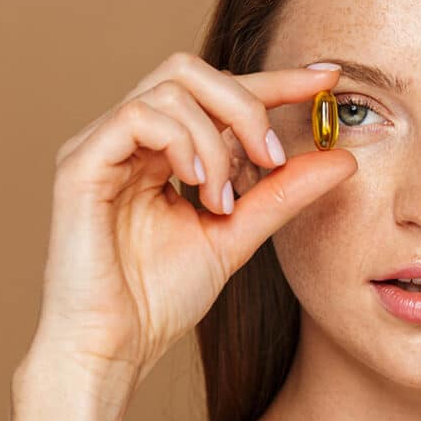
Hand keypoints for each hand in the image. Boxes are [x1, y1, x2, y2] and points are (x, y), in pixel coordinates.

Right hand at [24, 52, 353, 392]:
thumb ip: (282, 194)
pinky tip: (196, 187)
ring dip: (216, 138)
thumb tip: (342, 158)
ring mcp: (100, 146)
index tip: (327, 77)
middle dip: (247, 102)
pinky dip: (181, 142)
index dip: (275, 79)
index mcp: (161, 150)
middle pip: (191, 70)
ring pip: (170, 88)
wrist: (113, 350)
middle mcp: (128, 139)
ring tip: (223, 198)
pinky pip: (137, 116)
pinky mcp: (78, 164)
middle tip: (271, 158)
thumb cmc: (159, 299)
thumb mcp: (237, 235)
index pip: (219, 93)